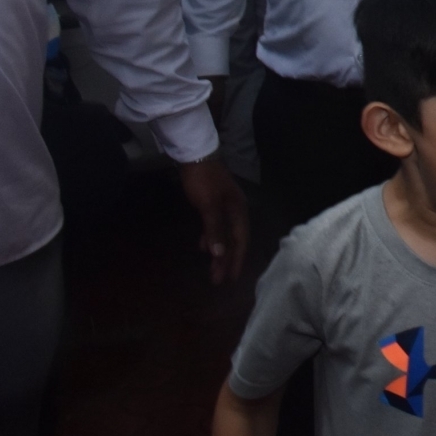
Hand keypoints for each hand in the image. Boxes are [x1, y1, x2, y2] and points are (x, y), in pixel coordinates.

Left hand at [178, 157, 248, 284]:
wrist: (195, 155)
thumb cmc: (203, 181)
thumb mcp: (208, 206)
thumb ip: (214, 230)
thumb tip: (219, 255)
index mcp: (238, 211)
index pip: (240, 241)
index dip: (236, 260)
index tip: (232, 279)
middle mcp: (236, 210)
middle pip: (233, 240)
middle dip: (226, 260)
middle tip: (218, 280)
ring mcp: (225, 206)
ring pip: (224, 234)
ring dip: (219, 252)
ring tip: (213, 268)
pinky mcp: (214, 203)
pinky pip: (216, 227)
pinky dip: (211, 239)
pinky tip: (204, 246)